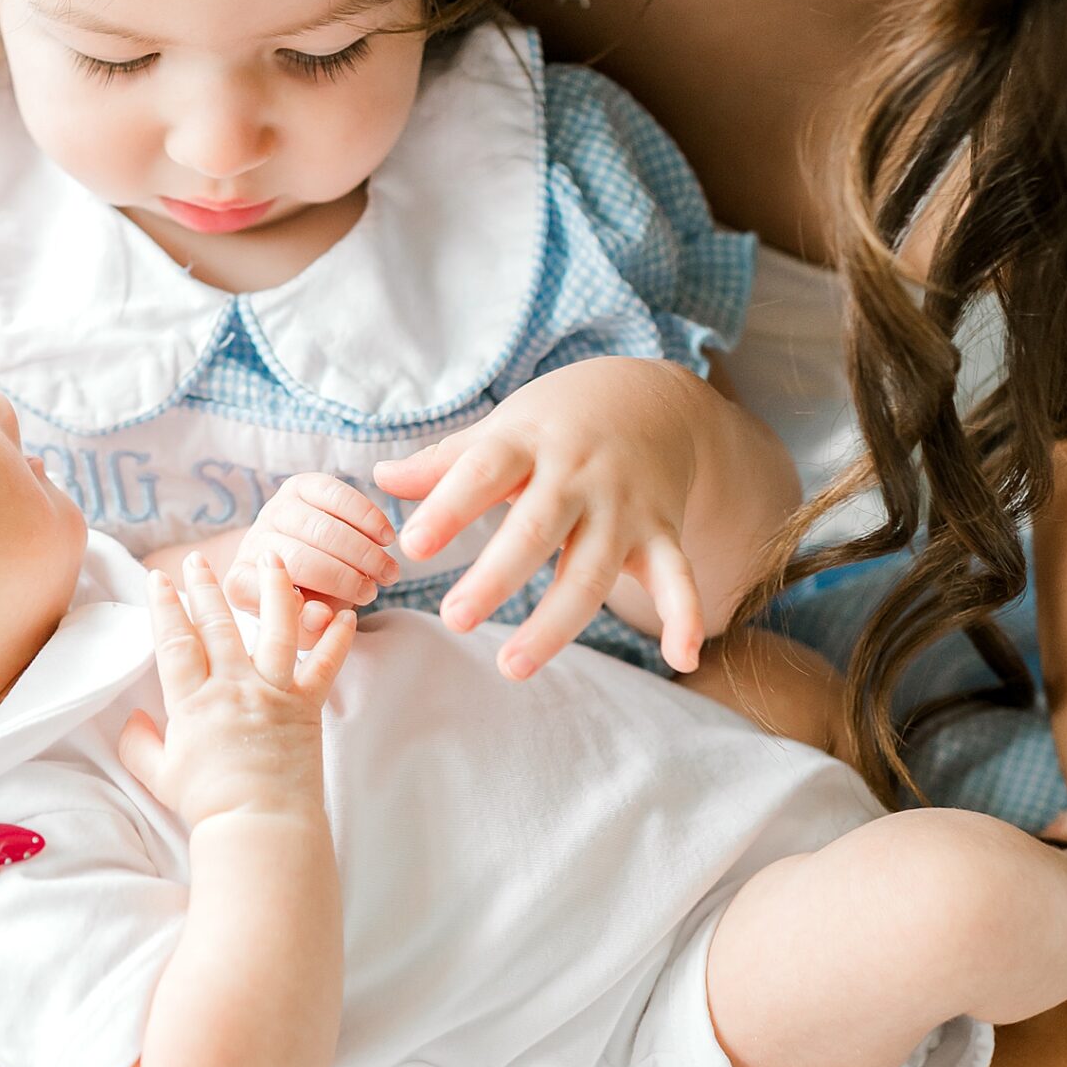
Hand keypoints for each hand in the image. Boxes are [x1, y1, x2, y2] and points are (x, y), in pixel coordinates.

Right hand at [119, 552, 355, 831]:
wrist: (260, 826)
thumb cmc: (209, 805)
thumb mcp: (159, 775)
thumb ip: (140, 744)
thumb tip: (133, 719)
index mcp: (193, 701)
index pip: (175, 640)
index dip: (165, 606)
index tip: (160, 579)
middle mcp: (234, 686)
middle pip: (218, 624)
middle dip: (205, 587)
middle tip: (199, 559)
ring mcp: (274, 692)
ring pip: (276, 628)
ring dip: (274, 589)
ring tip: (273, 557)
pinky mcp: (307, 707)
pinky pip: (325, 666)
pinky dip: (337, 640)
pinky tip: (345, 615)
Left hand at [223, 476, 399, 621]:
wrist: (317, 561)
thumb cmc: (311, 601)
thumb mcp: (308, 626)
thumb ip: (310, 628)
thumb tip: (320, 614)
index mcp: (241, 582)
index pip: (250, 588)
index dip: (283, 601)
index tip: (321, 613)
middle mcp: (252, 542)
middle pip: (297, 557)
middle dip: (343, 577)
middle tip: (373, 593)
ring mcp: (275, 509)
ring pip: (321, 527)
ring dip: (362, 551)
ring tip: (388, 572)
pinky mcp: (301, 485)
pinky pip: (335, 495)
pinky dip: (366, 517)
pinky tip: (385, 538)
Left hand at [376, 359, 706, 678]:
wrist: (655, 399)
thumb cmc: (559, 420)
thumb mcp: (503, 426)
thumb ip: (445, 460)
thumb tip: (381, 478)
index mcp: (527, 442)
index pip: (484, 472)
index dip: (449, 507)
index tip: (412, 547)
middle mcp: (577, 475)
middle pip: (536, 530)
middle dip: (496, 576)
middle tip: (453, 618)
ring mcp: (623, 506)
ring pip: (591, 569)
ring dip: (556, 623)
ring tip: (511, 667)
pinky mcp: (661, 532)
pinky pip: (678, 576)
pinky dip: (685, 615)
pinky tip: (682, 658)